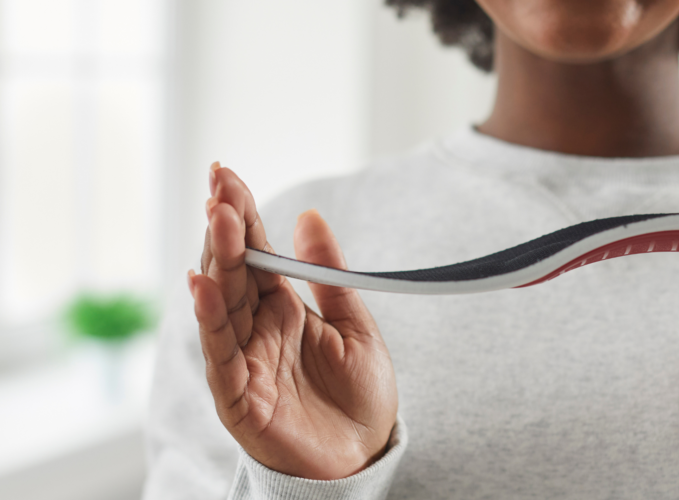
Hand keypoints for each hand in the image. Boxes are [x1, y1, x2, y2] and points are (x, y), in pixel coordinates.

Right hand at [188, 163, 397, 479]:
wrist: (366, 456)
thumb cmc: (360, 397)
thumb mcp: (355, 325)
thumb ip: (329, 275)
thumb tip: (309, 216)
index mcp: (282, 309)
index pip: (255, 253)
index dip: (243, 215)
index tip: (228, 176)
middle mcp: (256, 330)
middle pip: (234, 270)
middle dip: (226, 226)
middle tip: (220, 183)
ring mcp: (244, 361)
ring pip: (222, 303)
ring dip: (218, 259)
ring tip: (218, 217)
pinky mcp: (240, 397)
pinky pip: (221, 354)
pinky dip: (210, 319)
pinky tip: (204, 283)